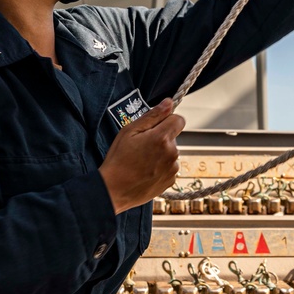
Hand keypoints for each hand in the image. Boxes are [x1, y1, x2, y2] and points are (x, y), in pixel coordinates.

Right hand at [99, 98, 184, 213]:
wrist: (114, 190)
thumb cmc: (118, 160)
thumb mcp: (129, 131)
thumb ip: (152, 116)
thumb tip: (168, 103)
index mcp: (162, 138)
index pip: (179, 120)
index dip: (168, 119)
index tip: (157, 125)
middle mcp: (172, 153)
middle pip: (173, 137)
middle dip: (161, 138)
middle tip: (141, 146)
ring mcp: (172, 168)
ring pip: (171, 152)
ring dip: (161, 153)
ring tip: (142, 161)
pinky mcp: (171, 180)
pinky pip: (169, 167)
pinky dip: (160, 167)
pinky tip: (145, 170)